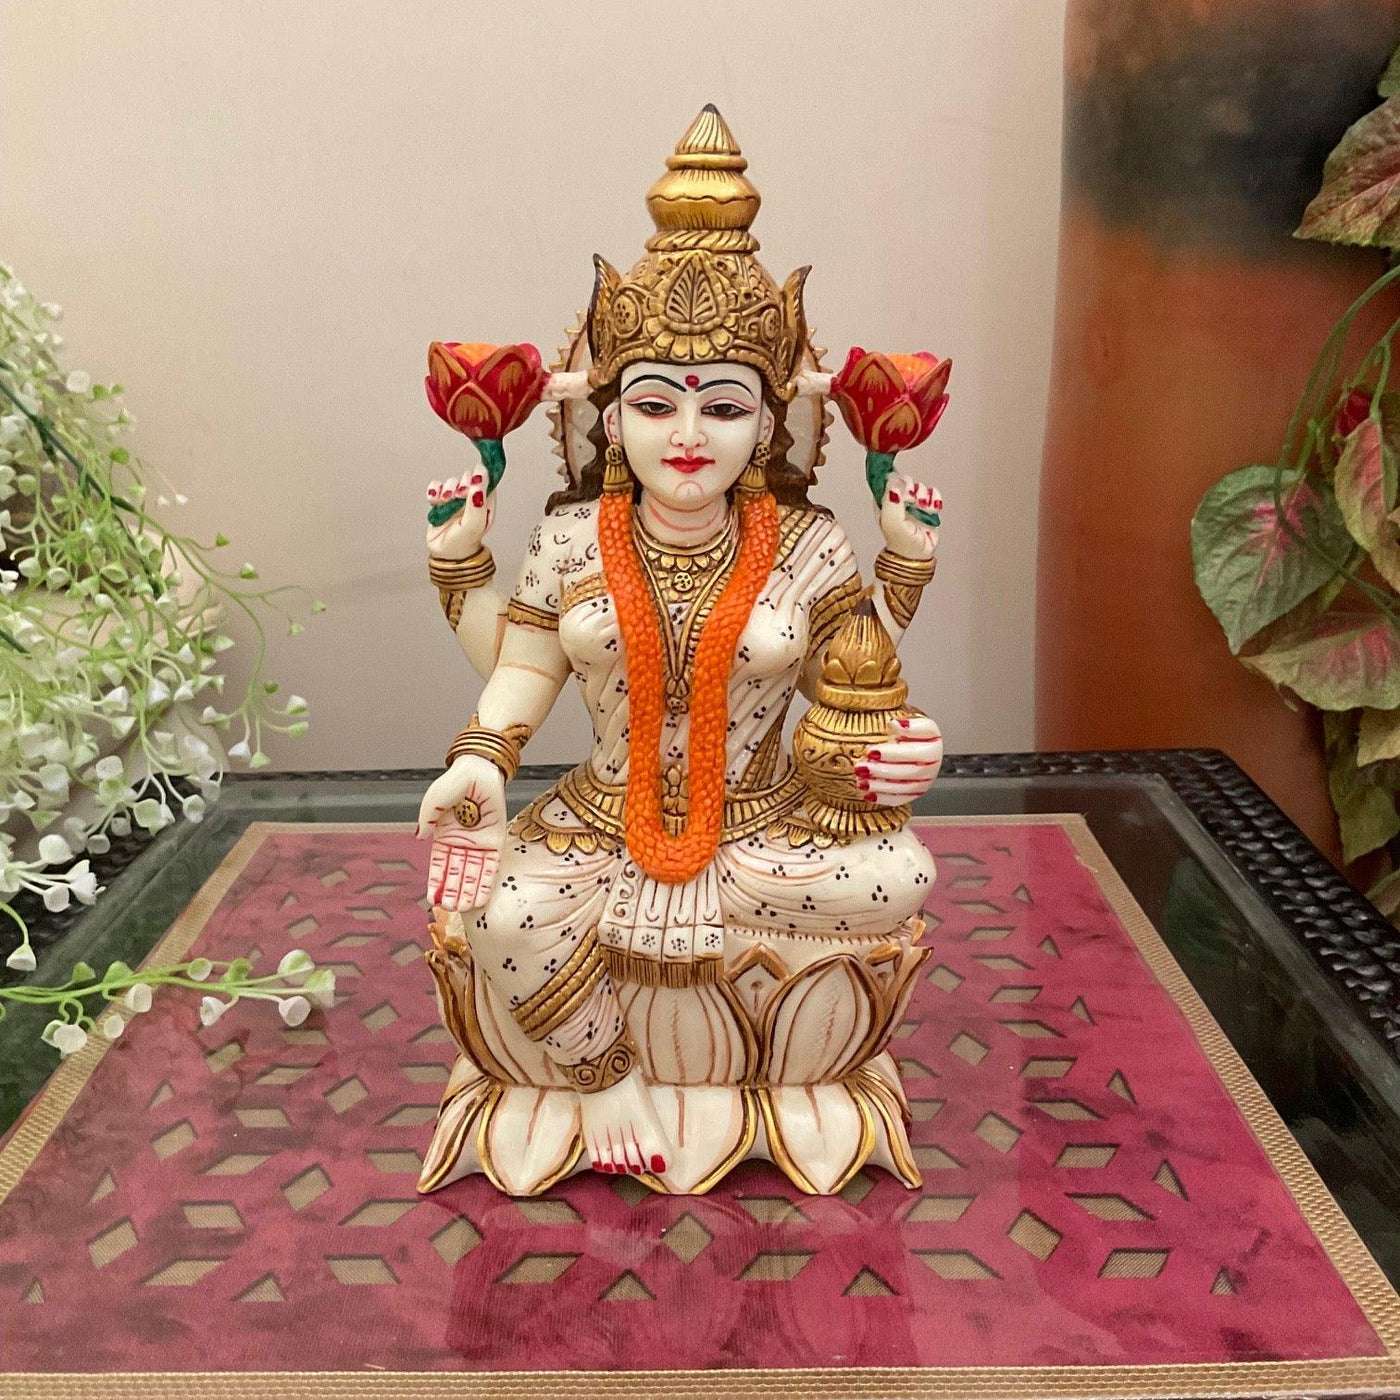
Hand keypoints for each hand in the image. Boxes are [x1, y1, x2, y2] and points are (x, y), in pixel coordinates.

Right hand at [416, 756, 506, 910]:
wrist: (480, 770)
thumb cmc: (457, 782)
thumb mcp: (435, 799)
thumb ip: (427, 817)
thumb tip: (419, 836)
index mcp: (444, 836)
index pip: (439, 864)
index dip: (436, 882)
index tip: (432, 899)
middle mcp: (461, 843)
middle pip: (456, 873)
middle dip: (453, 891)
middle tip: (449, 908)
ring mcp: (478, 844)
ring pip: (472, 873)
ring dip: (468, 891)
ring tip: (462, 908)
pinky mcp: (494, 841)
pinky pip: (490, 865)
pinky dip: (485, 881)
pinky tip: (480, 897)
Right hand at [425, 466, 493, 560]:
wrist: (447, 554)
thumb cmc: (465, 542)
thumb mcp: (475, 524)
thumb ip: (478, 503)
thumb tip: (479, 481)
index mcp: (486, 503)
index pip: (487, 482)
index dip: (481, 476)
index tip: (475, 476)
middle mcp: (472, 499)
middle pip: (468, 479)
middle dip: (462, 483)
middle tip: (458, 495)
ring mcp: (456, 500)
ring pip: (452, 482)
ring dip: (448, 488)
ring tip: (445, 500)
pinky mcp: (440, 502)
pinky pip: (437, 487)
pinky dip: (434, 490)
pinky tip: (434, 499)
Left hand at [855, 714, 943, 806]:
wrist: (898, 745)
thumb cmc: (895, 729)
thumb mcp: (897, 714)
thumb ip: (894, 713)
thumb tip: (892, 723)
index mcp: (932, 736)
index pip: (927, 732)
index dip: (911, 730)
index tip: (891, 725)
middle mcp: (933, 759)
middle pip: (915, 763)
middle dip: (890, 761)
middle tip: (868, 755)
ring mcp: (925, 778)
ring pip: (907, 784)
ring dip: (882, 782)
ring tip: (861, 776)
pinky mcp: (914, 792)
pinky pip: (901, 798)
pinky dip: (883, 797)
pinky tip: (867, 793)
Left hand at [879, 472, 940, 561]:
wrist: (918, 554)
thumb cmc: (901, 541)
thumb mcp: (891, 521)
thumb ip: (890, 501)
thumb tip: (894, 484)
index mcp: (883, 501)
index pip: (886, 479)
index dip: (895, 481)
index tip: (901, 490)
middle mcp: (897, 499)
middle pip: (905, 480)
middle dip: (911, 488)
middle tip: (912, 501)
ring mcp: (913, 502)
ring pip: (920, 486)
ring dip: (923, 496)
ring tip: (922, 509)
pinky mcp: (927, 505)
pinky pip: (933, 492)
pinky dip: (934, 499)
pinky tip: (931, 509)